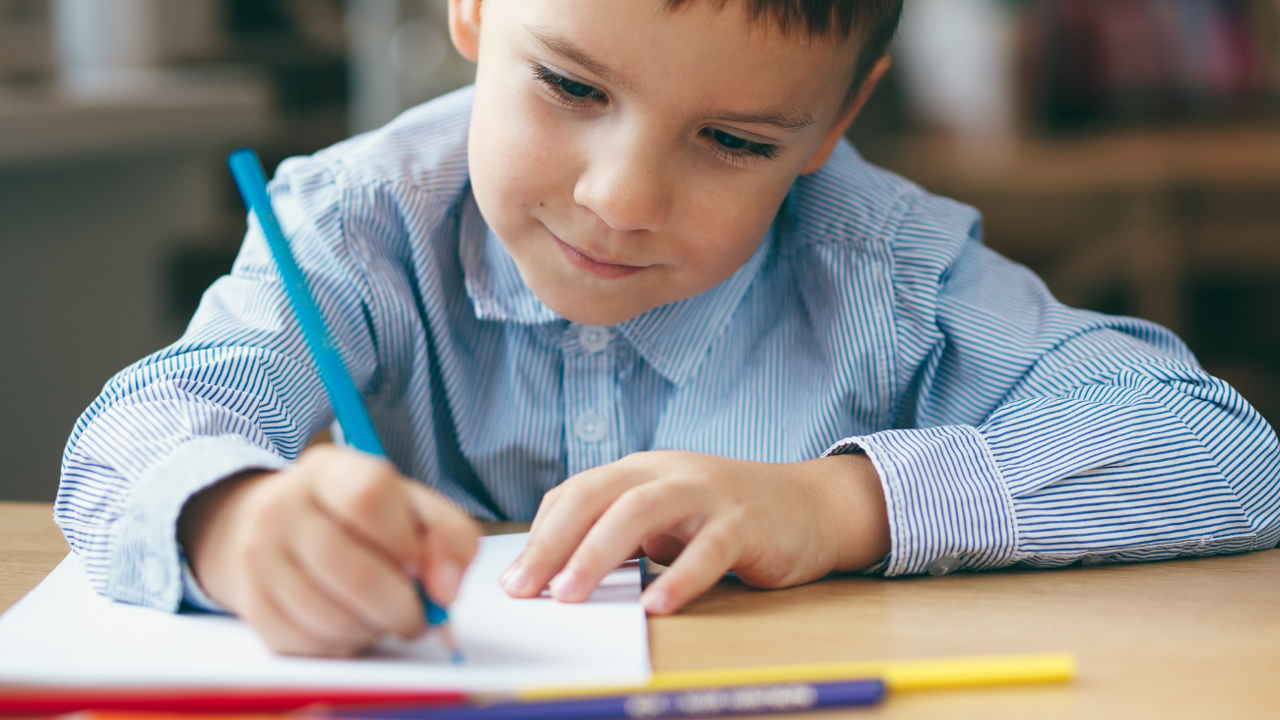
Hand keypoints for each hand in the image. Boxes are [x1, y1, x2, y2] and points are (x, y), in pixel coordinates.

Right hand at [178, 444, 480, 655]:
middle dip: (400, 607)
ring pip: (331, 617)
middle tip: (417, 615)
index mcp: (330, 471)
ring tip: (382, 616)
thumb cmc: (357, 518)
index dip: (404, 542)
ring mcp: (259, 557)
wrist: (271, 526)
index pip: (368, 498)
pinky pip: (307, 643)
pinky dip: (342, 645)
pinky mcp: (251, 603)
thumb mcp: (409, 505)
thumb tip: (447, 590)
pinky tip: (351, 625)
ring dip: (373, 629)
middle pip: (353, 572)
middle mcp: (284, 508)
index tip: (420, 566)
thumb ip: (449, 536)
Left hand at [499, 451, 888, 614]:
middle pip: (598, 495)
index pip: (577, 493)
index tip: (512, 580)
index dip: (541, 534)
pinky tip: (656, 606)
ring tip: (570, 595)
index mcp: (642, 470)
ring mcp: (708, 493)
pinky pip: (708, 549)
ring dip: (599, 553)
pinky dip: (679, 578)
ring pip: (642, 511)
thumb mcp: (667, 519)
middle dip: (554, 543)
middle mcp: (669, 472)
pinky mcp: (746, 522)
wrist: (812, 506)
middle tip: (525, 590)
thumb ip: (622, 536)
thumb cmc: (727, 518)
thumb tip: (556, 575)